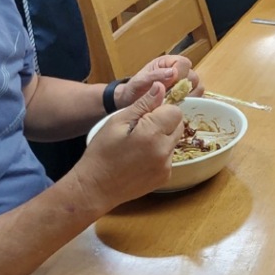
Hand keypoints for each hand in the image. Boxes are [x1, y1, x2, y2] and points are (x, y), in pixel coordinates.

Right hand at [76, 82, 181, 208]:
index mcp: (152, 133)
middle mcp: (164, 150)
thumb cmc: (102, 151)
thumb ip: (143, 104)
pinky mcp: (165, 177)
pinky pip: (169, 157)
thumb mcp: (117, 121)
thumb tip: (160, 87)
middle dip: (165, 123)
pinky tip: (141, 158)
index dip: (161, 110)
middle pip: (178, 125)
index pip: (175, 111)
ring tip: (140, 145)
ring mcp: (166, 166)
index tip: (145, 116)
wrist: (95, 187)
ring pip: (174, 141)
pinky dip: (160, 154)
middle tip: (141, 129)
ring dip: (163, 138)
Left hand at [115, 55, 199, 108]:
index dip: (180, 73)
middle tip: (171, 97)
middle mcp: (179, 73)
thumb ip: (155, 76)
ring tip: (173, 104)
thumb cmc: (133, 89)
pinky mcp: (184, 100)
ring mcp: (183, 87)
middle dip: (184, 88)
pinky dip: (189, 106)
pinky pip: (194, 101)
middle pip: (193, 77)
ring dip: (187, 98)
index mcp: (169, 63)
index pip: (184, 63)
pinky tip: (176, 109)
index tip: (171, 83)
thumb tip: (173, 73)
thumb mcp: (139, 81)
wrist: (129, 104)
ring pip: (197, 89)